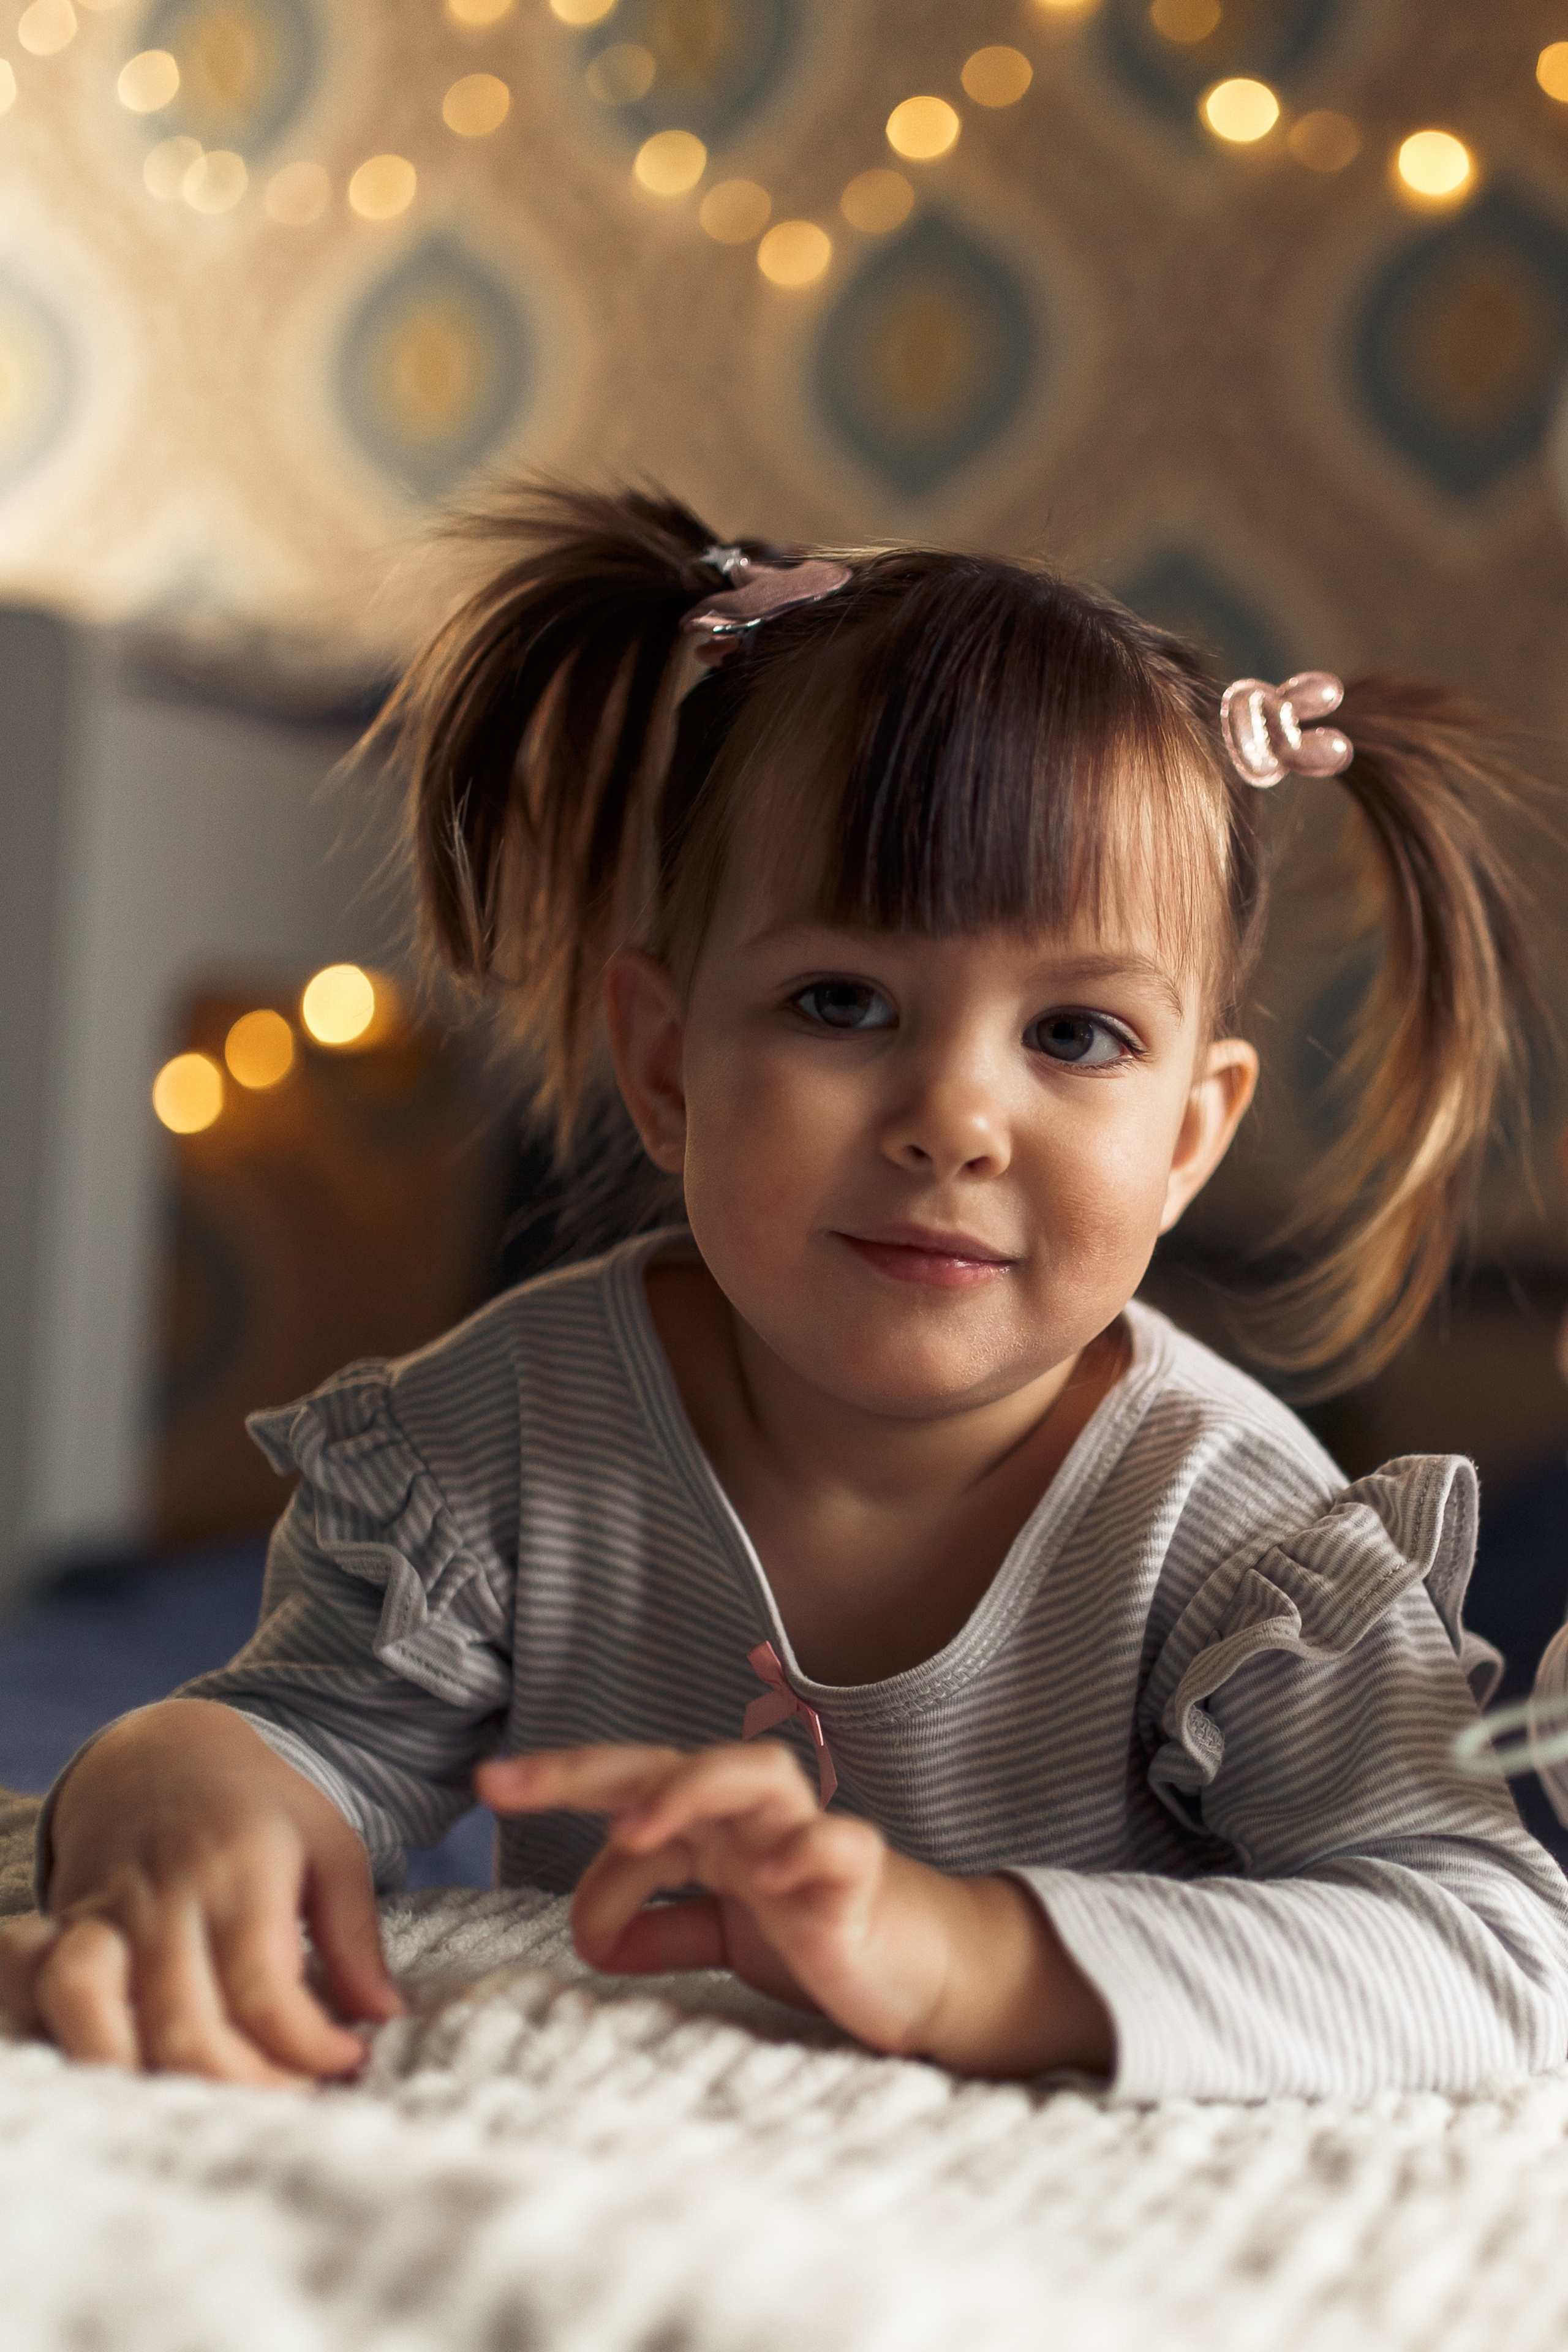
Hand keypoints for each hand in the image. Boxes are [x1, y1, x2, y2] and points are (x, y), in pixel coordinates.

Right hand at [3, 1699, 402, 2084]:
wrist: (161, 1753)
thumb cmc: (257, 1807)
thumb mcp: (329, 1846)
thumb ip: (354, 1936)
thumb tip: (382, 2016)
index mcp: (240, 1870)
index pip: (264, 1991)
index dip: (307, 2047)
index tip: (346, 2063)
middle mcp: (164, 1896)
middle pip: (183, 2026)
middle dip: (243, 2088)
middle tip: (292, 2100)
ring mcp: (103, 1914)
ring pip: (96, 2014)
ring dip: (148, 2080)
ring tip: (213, 2102)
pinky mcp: (61, 1931)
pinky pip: (39, 1992)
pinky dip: (68, 2040)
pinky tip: (126, 2076)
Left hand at [477, 1739, 1113, 2078]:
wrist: (922, 1969)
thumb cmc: (818, 1935)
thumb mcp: (723, 1938)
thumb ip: (662, 1929)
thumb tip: (593, 1941)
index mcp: (713, 1826)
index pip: (629, 1785)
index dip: (561, 1780)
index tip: (487, 1789)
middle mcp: (753, 1819)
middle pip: (670, 1761)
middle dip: (589, 1769)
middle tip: (509, 1784)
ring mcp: (808, 1840)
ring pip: (756, 1774)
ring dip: (690, 1791)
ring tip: (632, 1832)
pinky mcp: (863, 1878)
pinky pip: (839, 1845)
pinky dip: (807, 1851)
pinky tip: (771, 1878)